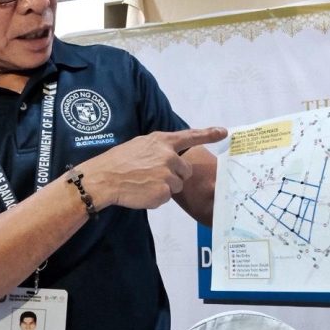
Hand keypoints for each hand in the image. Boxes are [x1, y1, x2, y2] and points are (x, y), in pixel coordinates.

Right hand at [79, 127, 226, 210]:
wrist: (105, 178)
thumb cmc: (119, 161)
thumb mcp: (140, 145)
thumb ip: (159, 148)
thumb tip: (171, 155)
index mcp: (163, 142)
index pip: (190, 136)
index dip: (209, 133)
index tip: (224, 132)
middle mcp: (169, 156)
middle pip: (185, 170)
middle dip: (175, 175)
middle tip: (153, 175)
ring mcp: (167, 175)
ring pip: (176, 185)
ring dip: (164, 187)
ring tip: (144, 183)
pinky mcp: (164, 193)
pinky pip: (166, 198)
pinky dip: (156, 198)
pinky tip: (142, 191)